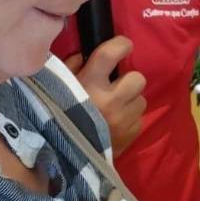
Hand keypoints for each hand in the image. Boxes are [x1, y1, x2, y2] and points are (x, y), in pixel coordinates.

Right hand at [65, 36, 146, 153]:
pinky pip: (140, 119)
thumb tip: (86, 56)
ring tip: (115, 108)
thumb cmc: (58, 115)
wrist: (63, 155)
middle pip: (138, 79)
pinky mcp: (131, 135)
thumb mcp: (58, 88)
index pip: (110, 54)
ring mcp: (123, 120)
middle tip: (118, 87)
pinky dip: (130, 119)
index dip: (121, 45)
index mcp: (89, 84)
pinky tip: (116, 124)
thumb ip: (71, 68)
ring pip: (141, 100)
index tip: (124, 45)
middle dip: (129, 81)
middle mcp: (110, 100)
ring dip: (130, 101)